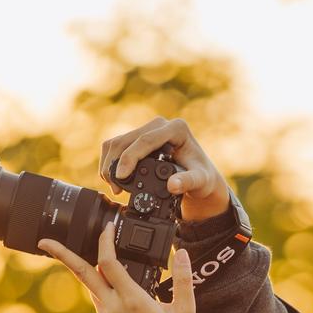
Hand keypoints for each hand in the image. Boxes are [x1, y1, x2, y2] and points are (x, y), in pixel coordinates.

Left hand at [38, 223, 195, 312]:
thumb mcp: (185, 310)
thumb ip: (183, 280)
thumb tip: (182, 253)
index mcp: (132, 299)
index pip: (108, 263)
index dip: (105, 241)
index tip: (108, 227)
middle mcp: (113, 306)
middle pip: (82, 273)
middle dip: (62, 255)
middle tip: (45, 241)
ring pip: (88, 284)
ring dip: (82, 266)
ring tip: (72, 250)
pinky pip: (96, 295)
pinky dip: (96, 281)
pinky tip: (104, 275)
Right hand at [99, 116, 231, 222]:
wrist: (201, 176)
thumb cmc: (203, 177)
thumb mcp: (201, 182)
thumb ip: (188, 182)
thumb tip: (173, 185)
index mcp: (176, 129)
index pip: (146, 140)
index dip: (130, 158)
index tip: (121, 177)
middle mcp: (160, 125)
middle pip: (127, 140)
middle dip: (116, 164)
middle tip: (116, 188)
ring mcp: (148, 129)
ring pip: (118, 142)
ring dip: (110, 164)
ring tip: (114, 186)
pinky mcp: (139, 138)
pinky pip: (118, 146)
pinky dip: (112, 162)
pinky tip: (114, 178)